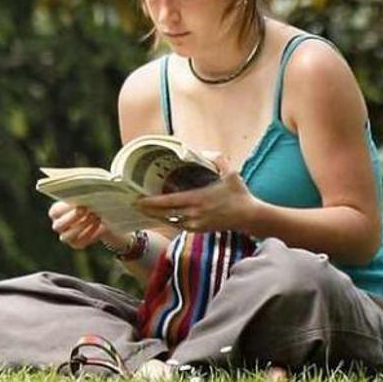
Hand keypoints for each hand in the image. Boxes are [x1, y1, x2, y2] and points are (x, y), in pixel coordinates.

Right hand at [48, 201, 127, 250]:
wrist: (101, 213)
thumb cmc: (90, 200)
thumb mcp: (85, 194)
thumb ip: (83, 193)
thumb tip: (87, 188)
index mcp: (56, 212)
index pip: (54, 212)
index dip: (64, 208)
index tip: (78, 202)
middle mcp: (59, 225)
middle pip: (58, 226)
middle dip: (73, 217)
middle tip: (86, 209)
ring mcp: (66, 236)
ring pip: (67, 236)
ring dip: (81, 226)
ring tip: (95, 216)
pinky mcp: (76, 243)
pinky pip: (80, 242)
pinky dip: (89, 233)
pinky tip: (99, 224)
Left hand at [135, 152, 257, 231]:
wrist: (249, 217)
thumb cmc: (239, 195)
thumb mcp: (230, 173)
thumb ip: (217, 160)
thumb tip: (204, 151)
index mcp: (198, 199)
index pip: (169, 202)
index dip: (152, 202)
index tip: (138, 199)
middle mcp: (194, 214)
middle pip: (164, 214)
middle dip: (147, 209)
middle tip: (133, 204)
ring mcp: (195, 224)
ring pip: (169, 221)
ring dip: (155, 216)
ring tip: (142, 209)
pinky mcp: (198, 230)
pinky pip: (177, 226)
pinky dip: (167, 221)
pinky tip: (159, 216)